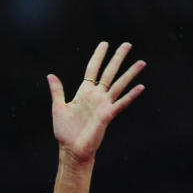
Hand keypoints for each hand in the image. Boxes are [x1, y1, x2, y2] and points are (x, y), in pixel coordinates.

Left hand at [47, 41, 145, 163]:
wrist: (71, 149)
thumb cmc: (65, 131)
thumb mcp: (58, 108)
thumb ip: (57, 91)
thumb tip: (50, 75)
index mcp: (84, 92)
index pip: (93, 69)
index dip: (98, 56)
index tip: (105, 44)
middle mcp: (96, 96)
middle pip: (109, 73)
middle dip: (117, 58)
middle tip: (127, 44)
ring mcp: (103, 105)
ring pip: (119, 85)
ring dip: (130, 74)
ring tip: (141, 62)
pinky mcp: (107, 115)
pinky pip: (120, 103)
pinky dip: (130, 96)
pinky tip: (140, 87)